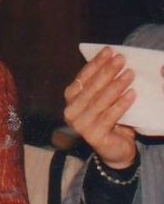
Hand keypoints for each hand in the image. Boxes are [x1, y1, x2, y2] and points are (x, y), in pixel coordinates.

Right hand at [64, 46, 136, 168]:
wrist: (115, 152)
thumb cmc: (110, 121)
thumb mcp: (102, 100)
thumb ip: (101, 85)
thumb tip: (112, 60)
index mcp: (70, 98)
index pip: (83, 76)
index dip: (96, 63)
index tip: (109, 50)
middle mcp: (70, 110)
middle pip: (92, 87)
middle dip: (108, 71)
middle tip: (121, 59)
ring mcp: (80, 124)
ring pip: (101, 100)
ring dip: (117, 85)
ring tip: (130, 74)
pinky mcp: (92, 136)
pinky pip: (110, 116)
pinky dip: (122, 104)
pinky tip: (132, 94)